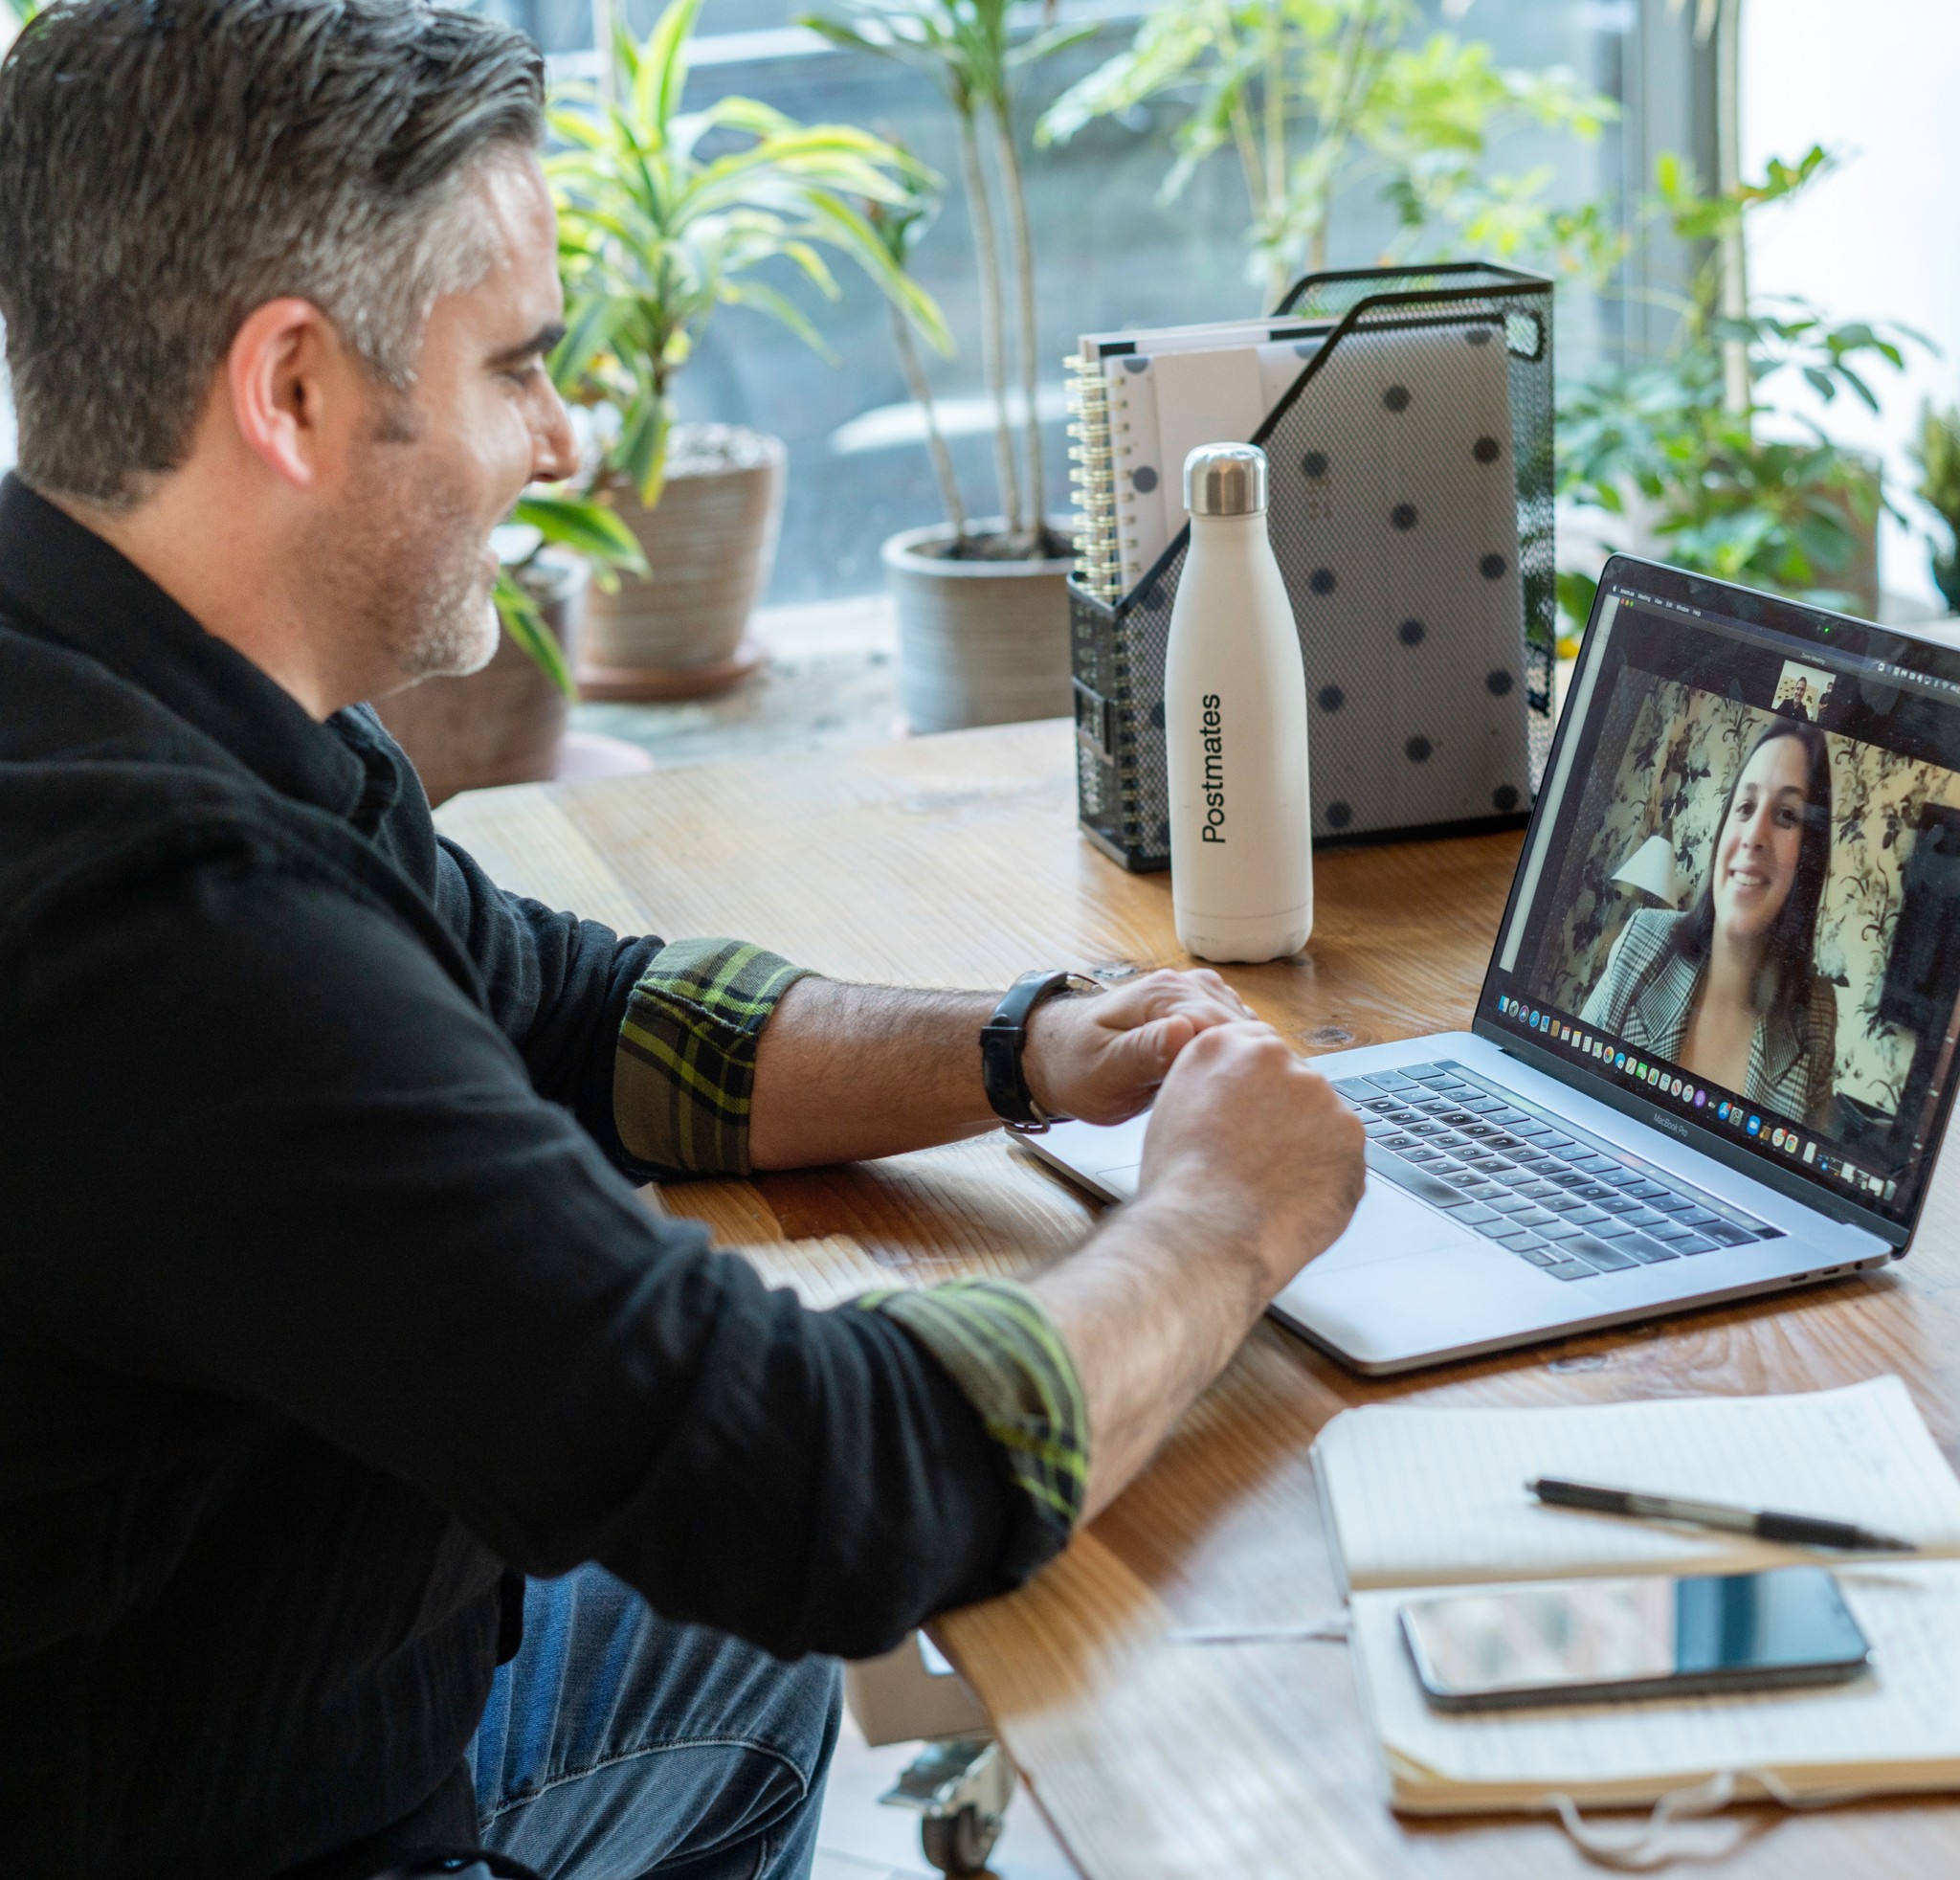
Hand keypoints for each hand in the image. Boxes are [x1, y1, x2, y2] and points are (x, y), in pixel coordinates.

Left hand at [1021, 969, 1254, 1125]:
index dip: (1238, 1068)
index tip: (1240, 1103)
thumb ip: (1144, 1052)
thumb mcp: (1104, 1070)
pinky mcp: (1200, 1011)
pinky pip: (1235, 1034)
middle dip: (1245, 1067)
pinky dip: (1236, 1059)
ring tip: (1231, 1101)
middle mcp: (1185, 986)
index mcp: (1164, 994)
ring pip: (1245, 1031)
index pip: (1226, 1028)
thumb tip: (1184, 1032)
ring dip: (1243, 1063)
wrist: (1057, 1055)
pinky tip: (1224, 1086)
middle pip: (1242, 1028)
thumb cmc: (1075, 1066)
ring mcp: (1195, 996)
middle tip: (1237, 1111)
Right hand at [1136, 1021, 1365, 1300]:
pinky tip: (1295, 1197)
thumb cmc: (1180, 1186)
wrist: (1207, 1231)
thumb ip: (1212, 1086)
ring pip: (1321, 1117)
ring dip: (1307, 1144)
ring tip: (1271, 1185)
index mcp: (1222, 1045)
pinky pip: (1342, 1152)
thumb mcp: (1174, 1110)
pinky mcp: (1350, 1132)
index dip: (1256, 1088)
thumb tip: (1237, 1096)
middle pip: (1293, 1080)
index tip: (1254, 1114)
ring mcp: (1318, 1093)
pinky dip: (1327, 1174)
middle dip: (1284, 1115)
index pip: (1255, 1048)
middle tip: (1260, 1158)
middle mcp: (1274, 1057)